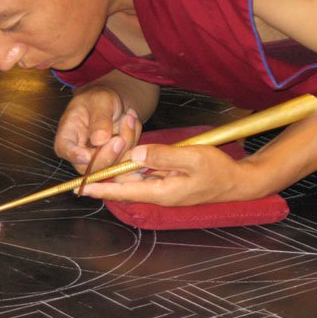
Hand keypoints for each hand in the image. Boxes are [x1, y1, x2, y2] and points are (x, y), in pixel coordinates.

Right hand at [54, 86, 141, 173]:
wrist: (111, 104)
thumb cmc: (98, 99)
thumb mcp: (100, 101)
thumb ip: (99, 119)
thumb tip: (99, 140)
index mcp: (67, 136)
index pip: (64, 149)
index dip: (74, 155)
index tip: (86, 156)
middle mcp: (80, 152)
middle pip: (91, 166)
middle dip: (109, 153)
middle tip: (121, 137)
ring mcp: (98, 160)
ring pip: (114, 164)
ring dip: (127, 140)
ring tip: (129, 116)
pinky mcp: (115, 161)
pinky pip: (128, 158)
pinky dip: (134, 139)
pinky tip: (132, 121)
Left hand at [78, 144, 253, 205]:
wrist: (236, 181)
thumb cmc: (218, 170)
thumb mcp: (193, 159)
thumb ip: (164, 156)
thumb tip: (135, 155)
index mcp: (162, 191)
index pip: (123, 191)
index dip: (101, 189)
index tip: (80, 187)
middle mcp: (157, 191)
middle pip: (124, 179)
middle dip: (113, 161)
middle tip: (112, 136)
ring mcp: (161, 186)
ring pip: (133, 172)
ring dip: (125, 153)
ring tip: (126, 126)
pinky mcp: (165, 179)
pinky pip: (143, 168)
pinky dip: (137, 154)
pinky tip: (134, 136)